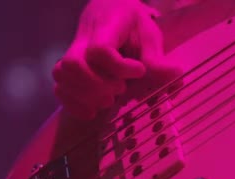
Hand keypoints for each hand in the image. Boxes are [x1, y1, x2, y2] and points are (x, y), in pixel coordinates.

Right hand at [53, 0, 181, 119]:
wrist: (111, 11)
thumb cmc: (132, 25)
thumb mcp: (149, 36)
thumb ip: (158, 58)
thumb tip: (176, 76)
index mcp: (105, 26)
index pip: (100, 49)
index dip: (118, 67)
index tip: (139, 71)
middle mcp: (82, 39)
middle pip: (73, 64)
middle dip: (97, 84)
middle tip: (120, 90)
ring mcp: (71, 53)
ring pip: (61, 75)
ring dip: (85, 95)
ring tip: (108, 100)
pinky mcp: (67, 68)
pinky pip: (58, 87)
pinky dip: (73, 103)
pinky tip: (92, 111)